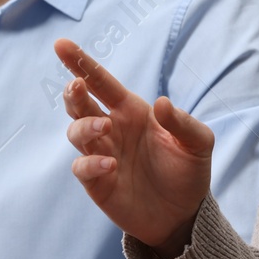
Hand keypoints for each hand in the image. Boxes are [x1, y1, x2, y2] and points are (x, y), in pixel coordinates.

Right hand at [54, 38, 213, 258]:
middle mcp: (112, 128)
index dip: (81, 62)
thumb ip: (183, 123)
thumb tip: (161, 103)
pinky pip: (82, 167)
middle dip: (74, 91)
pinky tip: (111, 164)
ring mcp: (101, 154)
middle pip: (80, 103)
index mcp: (132, 111)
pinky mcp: (97, 182)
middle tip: (78, 86)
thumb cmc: (188, 171)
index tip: (60, 44)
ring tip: (104, 128)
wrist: (184, 214)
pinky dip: (90, 163)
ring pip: (76, 131)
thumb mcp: (198, 144)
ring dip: (85, 125)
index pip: (101, 81)